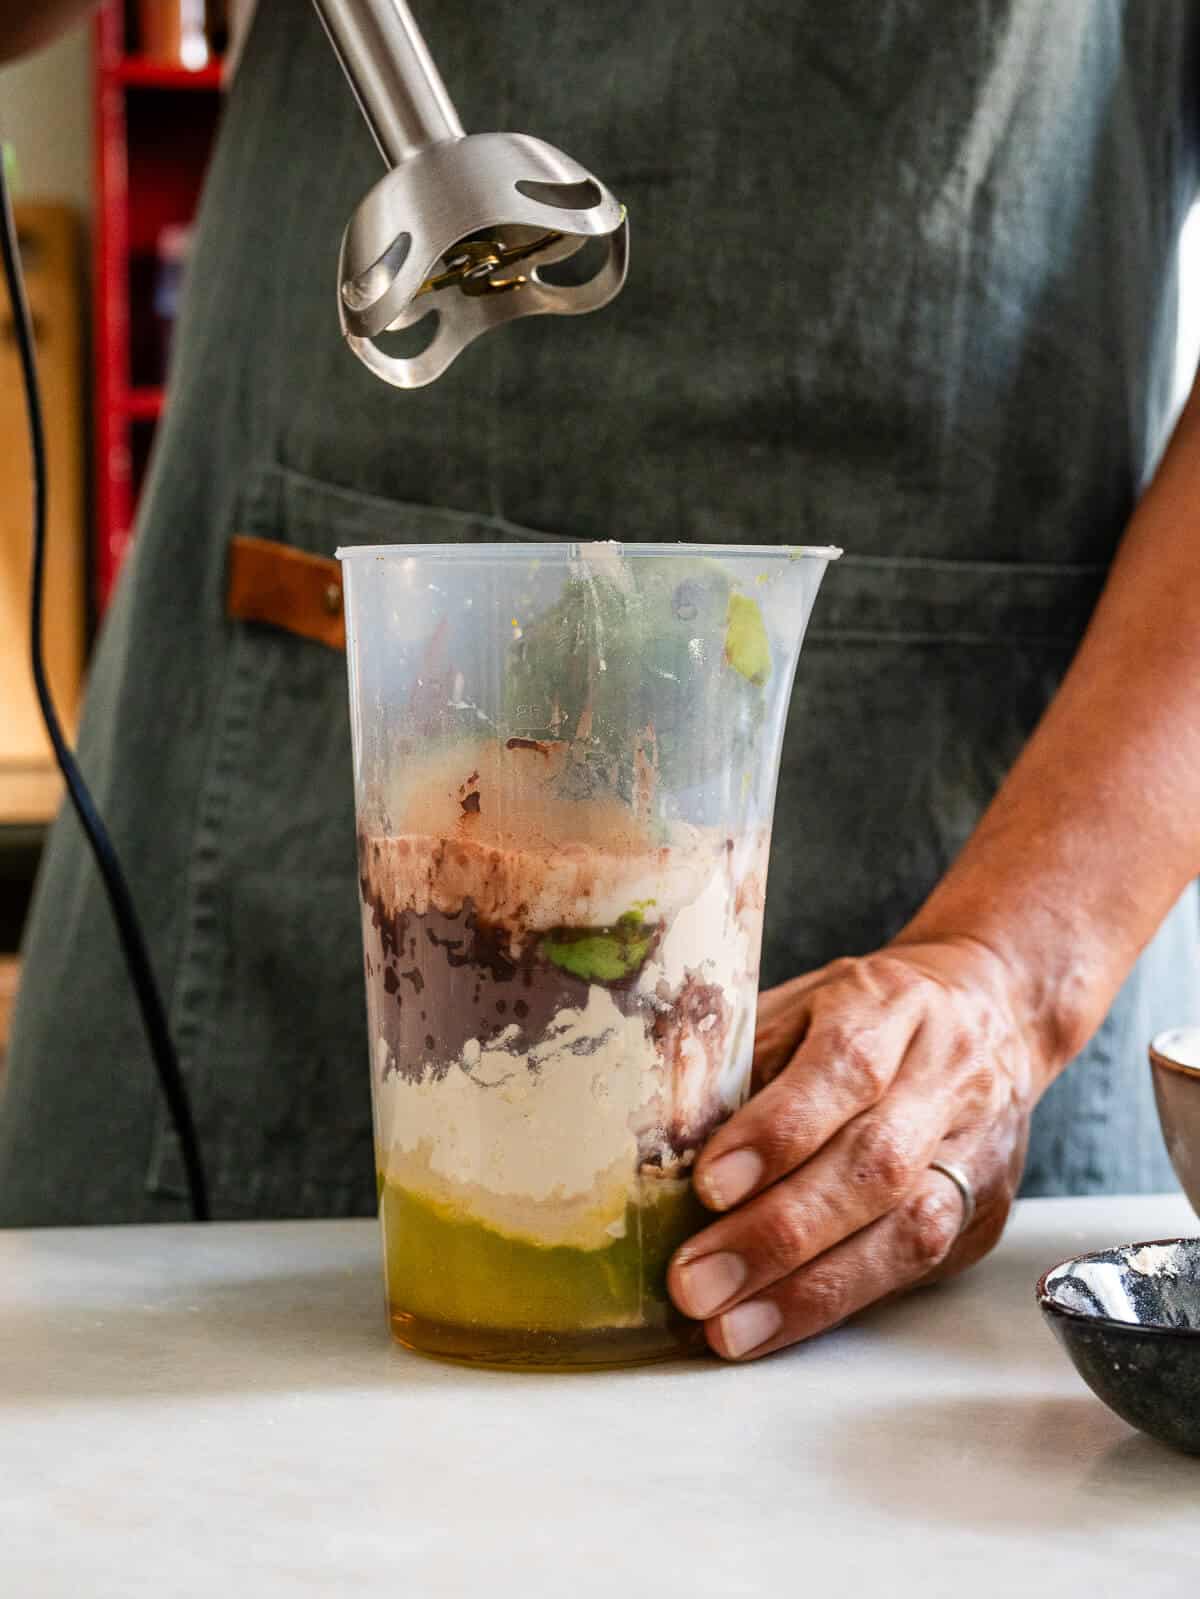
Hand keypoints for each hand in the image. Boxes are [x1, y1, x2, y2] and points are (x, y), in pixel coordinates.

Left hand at [667, 938, 1036, 1359]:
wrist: (988, 1008)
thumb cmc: (863, 1011)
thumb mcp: (797, 1004)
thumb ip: (741, 1060)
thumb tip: (662, 1138)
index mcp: (892, 1006)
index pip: (844, 1068)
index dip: (778, 1130)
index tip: (709, 1184)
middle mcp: (948, 1076)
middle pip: (876, 1163)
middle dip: (780, 1232)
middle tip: (696, 1280)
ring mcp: (976, 1149)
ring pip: (910, 1229)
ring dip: (811, 1289)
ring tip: (728, 1325)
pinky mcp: (982, 1213)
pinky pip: (916, 1268)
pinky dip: (839, 1301)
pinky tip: (774, 1323)